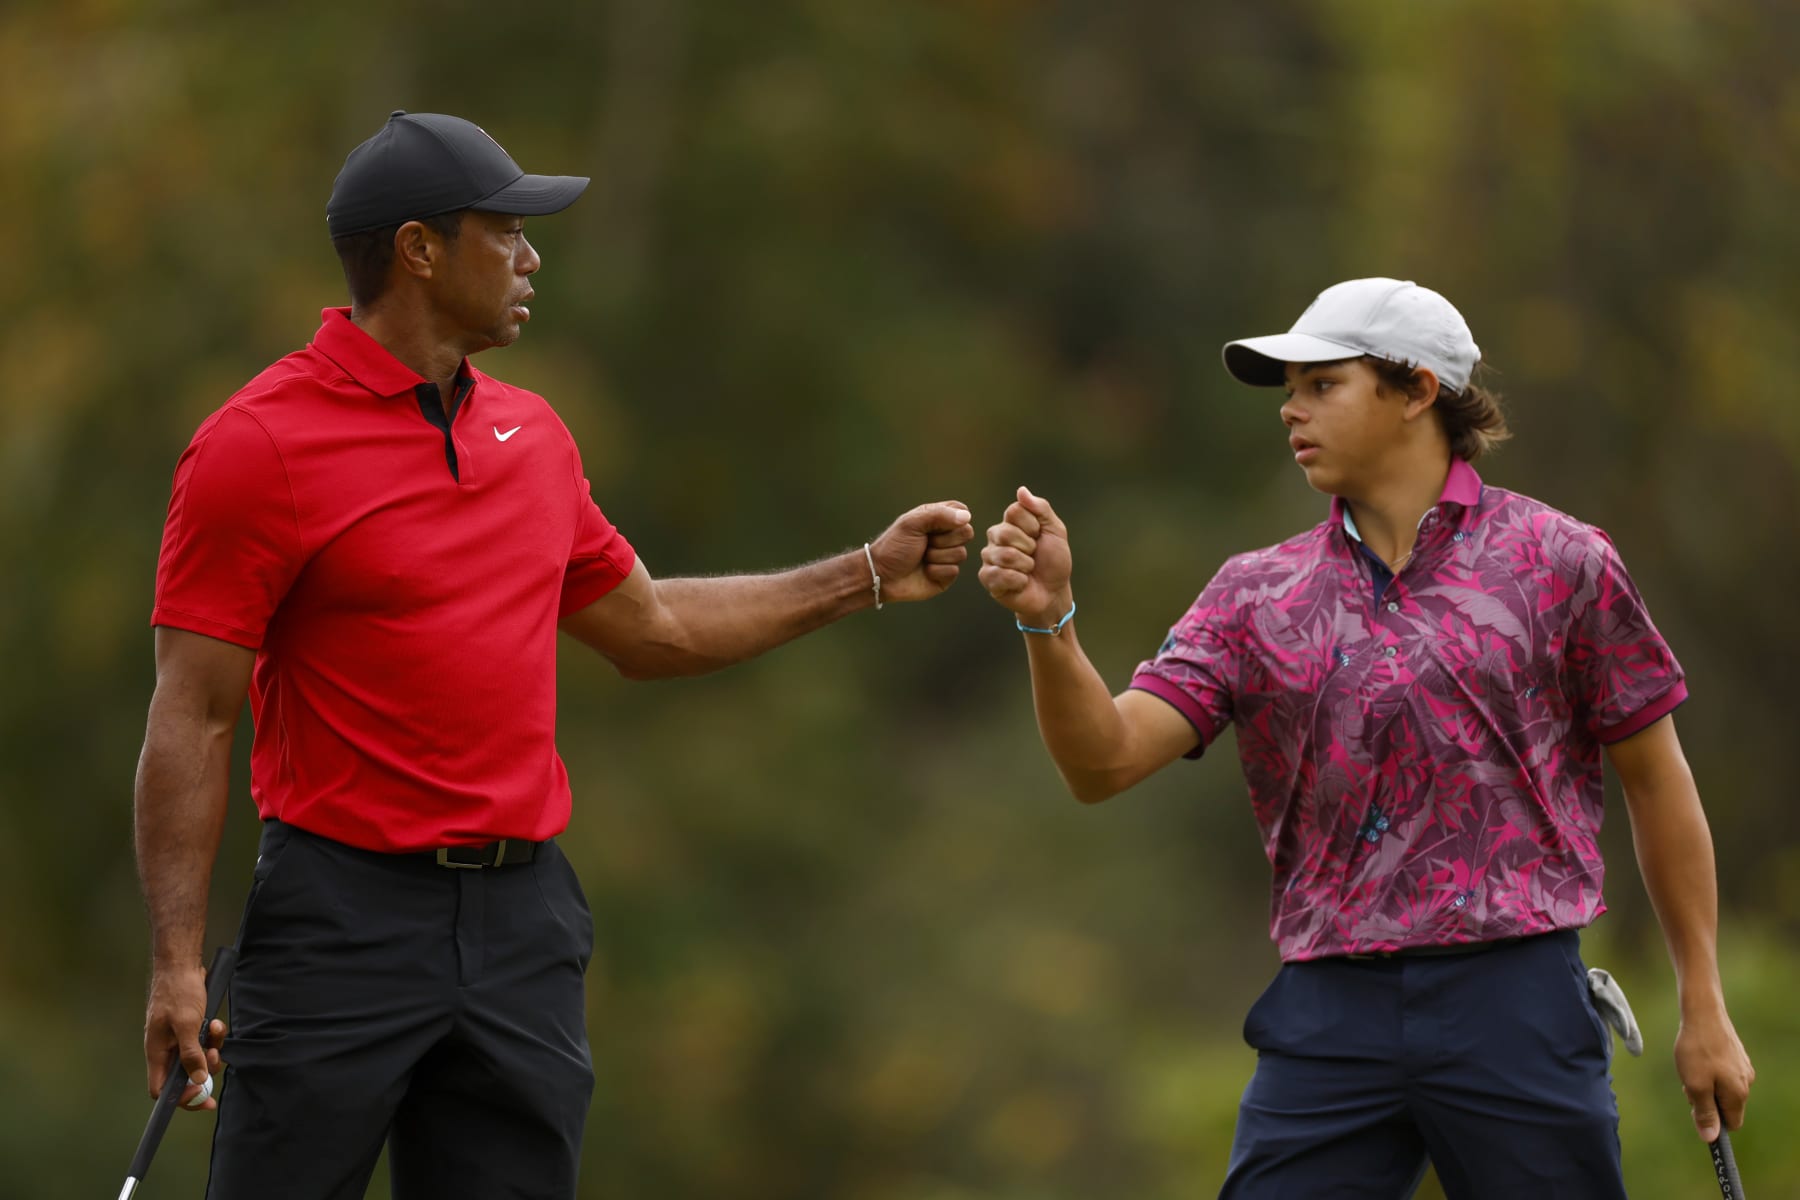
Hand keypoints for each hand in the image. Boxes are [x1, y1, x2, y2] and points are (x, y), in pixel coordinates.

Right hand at [144, 960, 226, 1111]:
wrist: (182, 965)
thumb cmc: (178, 992)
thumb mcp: (186, 1025)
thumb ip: (190, 1054)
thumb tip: (197, 1081)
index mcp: (156, 1053)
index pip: (162, 1090)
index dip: (180, 1098)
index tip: (202, 1096)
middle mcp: (166, 1050)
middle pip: (185, 1077)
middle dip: (204, 1071)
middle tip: (216, 1057)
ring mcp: (179, 1040)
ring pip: (199, 1059)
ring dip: (212, 1049)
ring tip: (216, 1029)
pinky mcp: (191, 1030)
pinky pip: (205, 1043)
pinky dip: (214, 1036)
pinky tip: (216, 1023)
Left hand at [868, 501, 974, 602]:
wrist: (882, 576)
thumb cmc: (893, 546)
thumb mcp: (912, 523)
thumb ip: (939, 514)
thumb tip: (967, 517)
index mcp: (938, 519)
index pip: (962, 511)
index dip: (953, 519)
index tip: (932, 525)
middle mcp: (945, 536)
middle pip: (966, 533)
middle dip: (943, 540)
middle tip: (924, 543)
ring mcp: (947, 556)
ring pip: (961, 554)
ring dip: (936, 557)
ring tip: (921, 558)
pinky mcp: (947, 575)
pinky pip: (954, 571)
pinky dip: (936, 571)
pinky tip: (924, 571)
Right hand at [978, 486, 1072, 627]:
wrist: (1053, 591)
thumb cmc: (1054, 561)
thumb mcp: (1055, 531)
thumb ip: (1040, 508)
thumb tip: (1021, 490)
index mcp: (1010, 523)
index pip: (1014, 511)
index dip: (1033, 526)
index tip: (1040, 537)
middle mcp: (995, 538)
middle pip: (1005, 533)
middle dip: (1029, 547)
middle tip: (1034, 556)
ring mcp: (989, 558)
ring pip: (1005, 555)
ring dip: (1026, 566)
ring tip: (1028, 570)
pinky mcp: (987, 578)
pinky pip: (1001, 575)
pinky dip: (1019, 580)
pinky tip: (1021, 583)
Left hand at [1675, 1007, 1753, 1139]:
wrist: (1702, 1012)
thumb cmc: (1697, 1050)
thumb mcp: (1696, 1086)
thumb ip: (1704, 1112)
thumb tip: (1711, 1138)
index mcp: (1739, 1093)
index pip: (1732, 1124)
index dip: (1713, 1123)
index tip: (1695, 1111)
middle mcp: (1746, 1082)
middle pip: (1725, 1105)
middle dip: (1705, 1100)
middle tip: (1688, 1084)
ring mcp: (1742, 1067)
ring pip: (1721, 1088)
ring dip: (1704, 1084)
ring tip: (1690, 1067)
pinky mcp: (1735, 1054)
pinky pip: (1721, 1073)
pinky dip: (1707, 1070)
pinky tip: (1697, 1056)